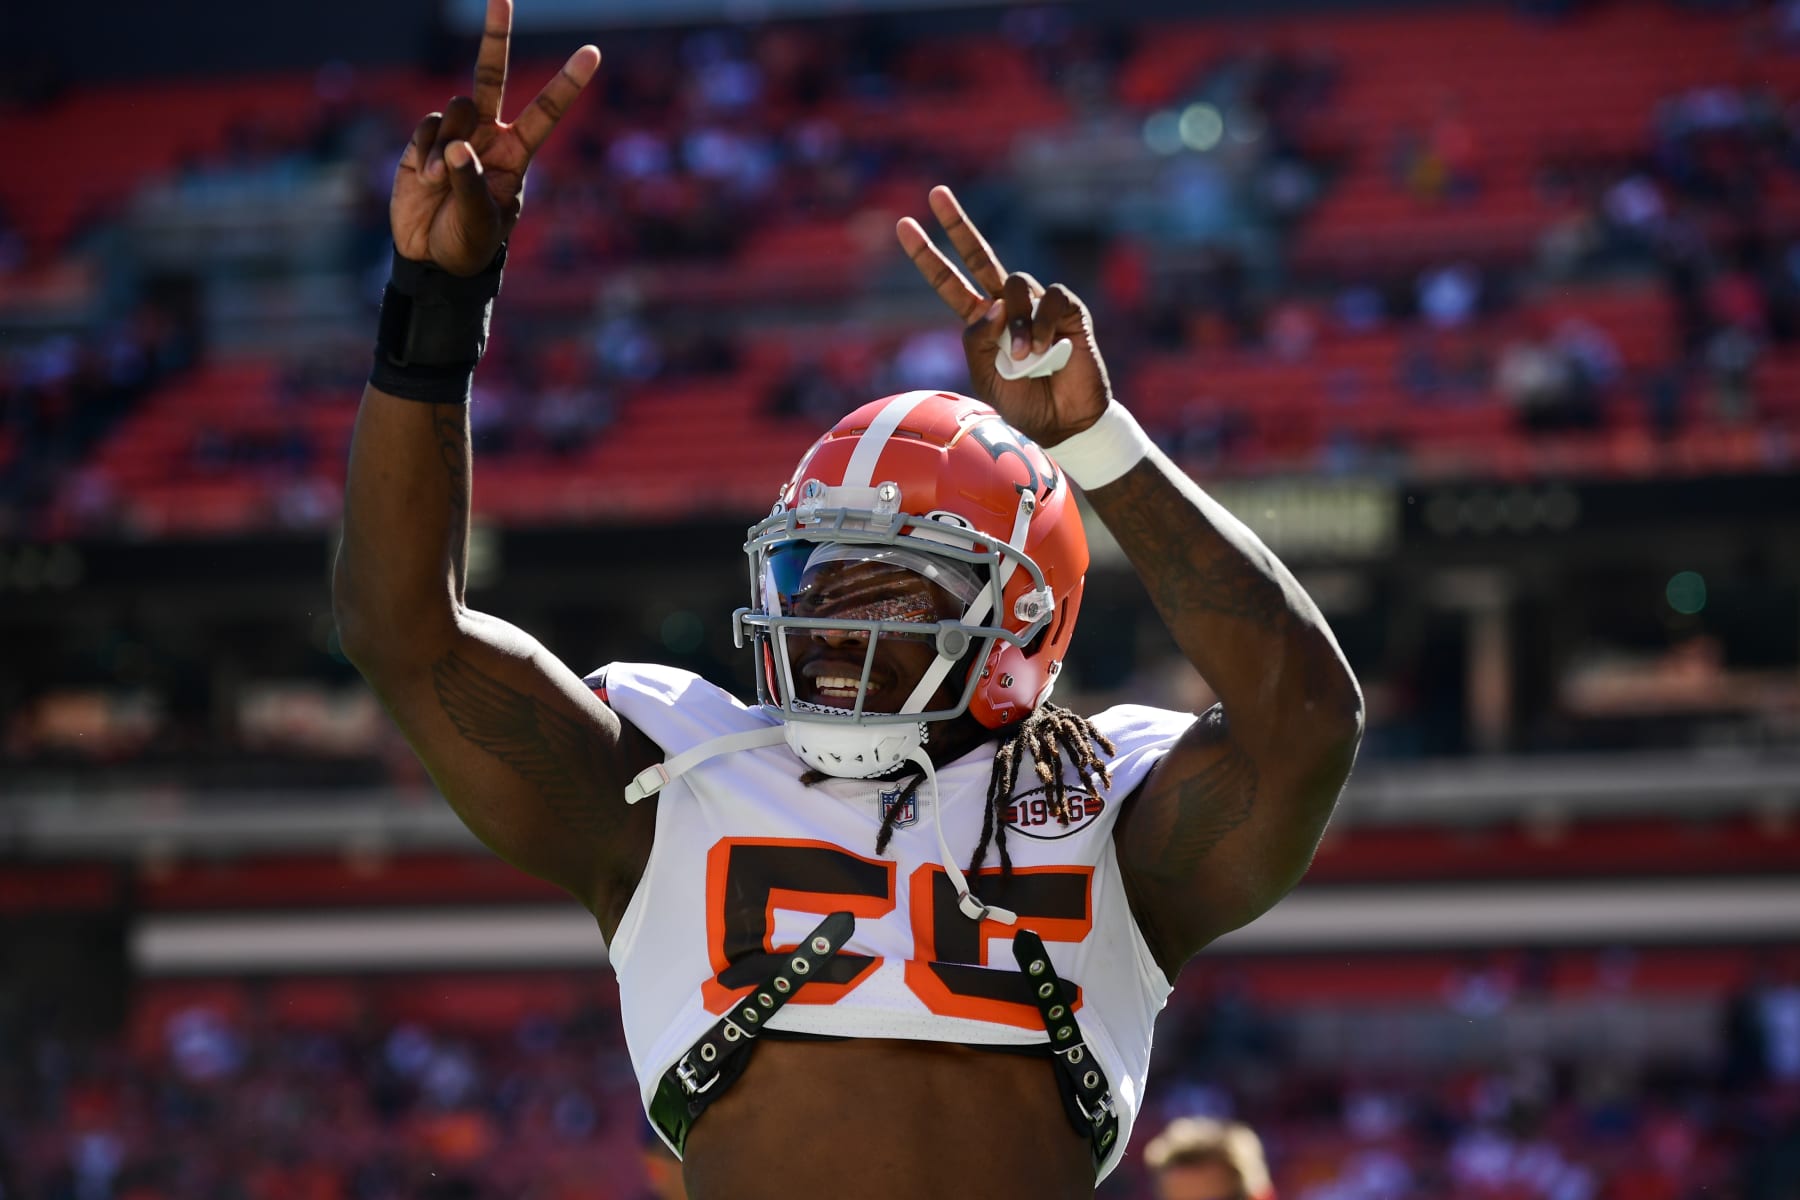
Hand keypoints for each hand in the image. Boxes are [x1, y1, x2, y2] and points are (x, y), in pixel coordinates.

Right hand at [390, 0, 598, 274]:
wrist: (432, 260)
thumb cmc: (468, 245)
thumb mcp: (480, 223)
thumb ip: (470, 183)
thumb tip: (454, 148)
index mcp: (517, 154)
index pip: (546, 112)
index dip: (568, 82)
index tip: (593, 52)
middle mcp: (490, 134)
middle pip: (491, 73)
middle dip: (496, 34)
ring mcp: (456, 133)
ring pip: (455, 106)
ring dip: (446, 143)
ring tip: (441, 182)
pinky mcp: (424, 139)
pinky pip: (427, 127)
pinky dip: (424, 152)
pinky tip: (425, 180)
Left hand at [897, 186, 1113, 445]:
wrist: (1064, 425)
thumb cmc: (1024, 405)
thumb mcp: (986, 377)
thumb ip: (979, 340)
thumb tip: (993, 303)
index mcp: (982, 322)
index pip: (950, 283)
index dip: (927, 256)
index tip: (904, 226)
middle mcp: (1008, 307)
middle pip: (980, 255)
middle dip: (957, 224)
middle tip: (936, 193)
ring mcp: (1038, 306)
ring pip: (1014, 285)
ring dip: (1014, 323)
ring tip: (1022, 358)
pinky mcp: (1069, 312)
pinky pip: (1050, 298)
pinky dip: (1039, 324)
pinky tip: (1040, 349)